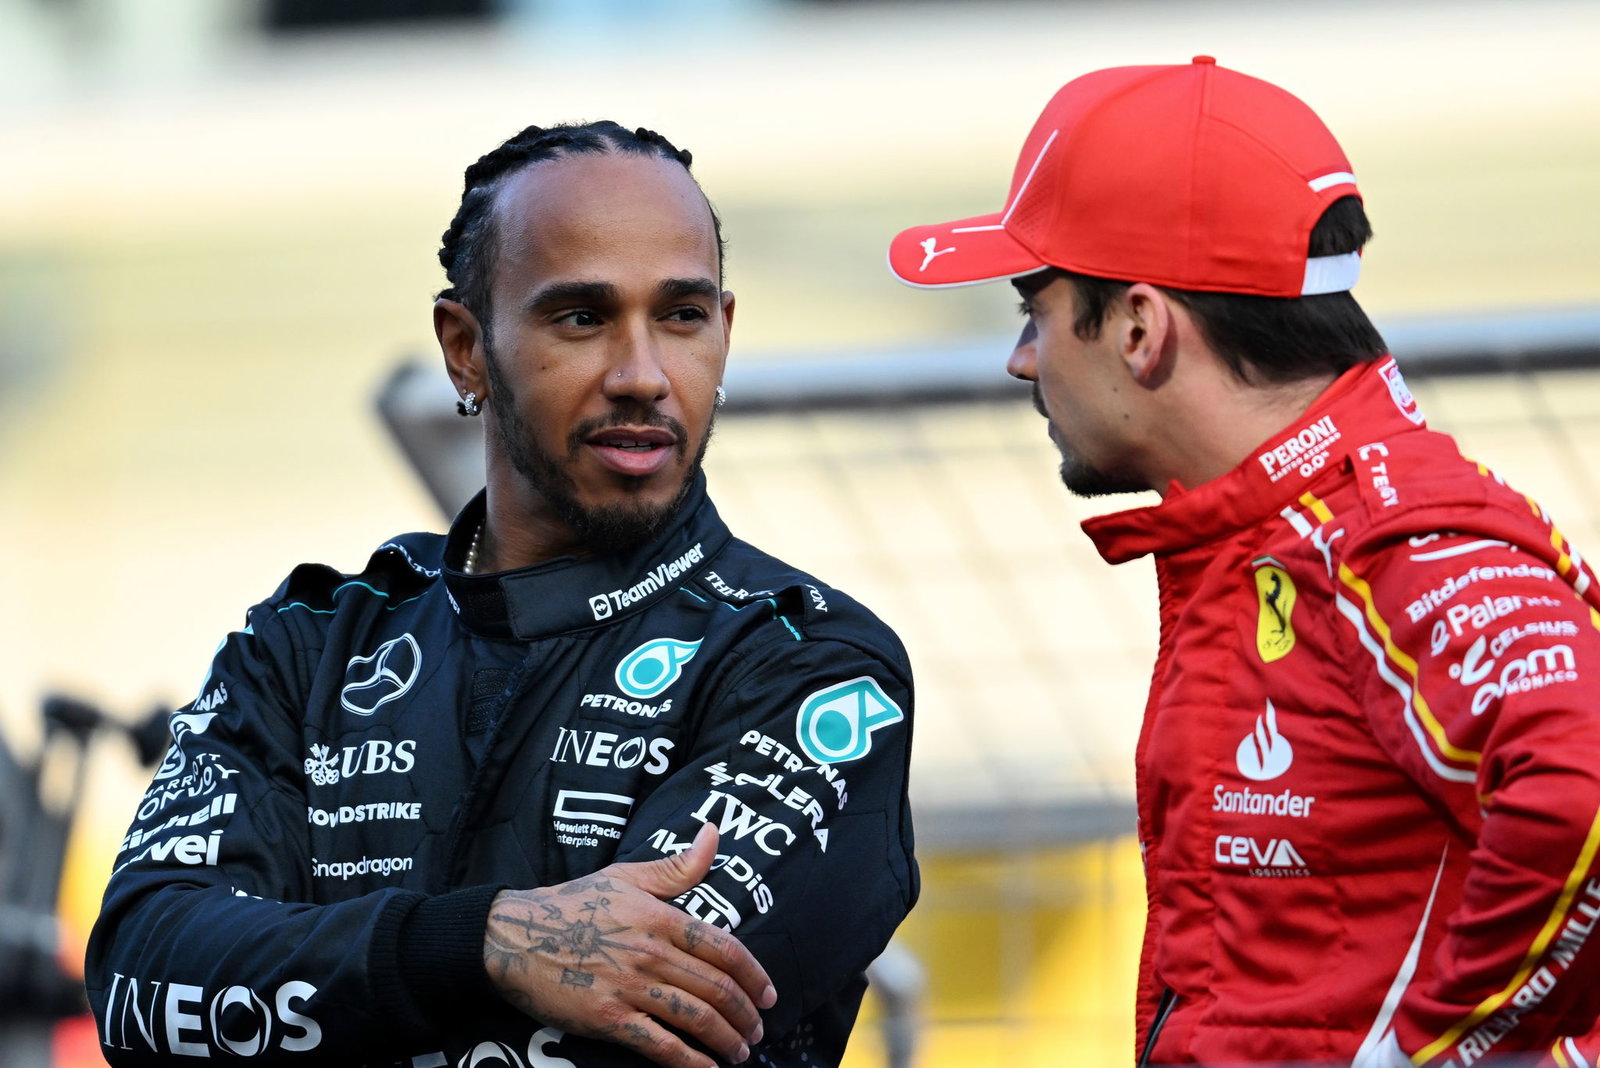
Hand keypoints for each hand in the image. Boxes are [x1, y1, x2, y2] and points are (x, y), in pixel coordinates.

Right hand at [484, 823, 776, 1067]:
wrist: (513, 935)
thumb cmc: (572, 904)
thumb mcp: (626, 876)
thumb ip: (676, 867)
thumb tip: (714, 834)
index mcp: (661, 917)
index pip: (724, 948)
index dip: (754, 975)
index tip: (769, 995)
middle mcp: (652, 952)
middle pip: (716, 988)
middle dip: (745, 1015)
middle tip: (758, 1031)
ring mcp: (630, 986)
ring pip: (695, 1017)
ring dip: (726, 1040)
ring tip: (740, 1053)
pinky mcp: (608, 1018)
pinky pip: (659, 1045)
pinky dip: (689, 1061)